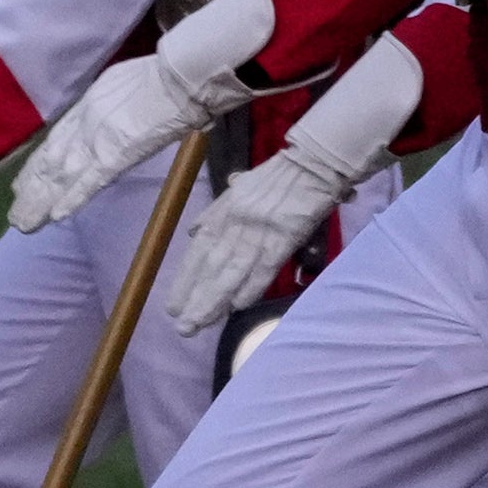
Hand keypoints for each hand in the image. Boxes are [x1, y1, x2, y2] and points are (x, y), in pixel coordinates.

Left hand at [7, 0, 275, 232]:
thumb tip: (100, 115)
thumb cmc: (156, 78)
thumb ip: (103, 106)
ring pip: (63, 177)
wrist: (177, 78)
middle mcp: (83, 127)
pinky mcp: (116, 155)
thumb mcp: (114, 86)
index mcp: (84, 108)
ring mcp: (97, 142)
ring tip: (25, 224)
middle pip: (52, 164)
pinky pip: (91, 181)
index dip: (37, 167)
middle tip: (17, 217)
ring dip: (44, 202)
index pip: (54, 144)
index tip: (22, 186)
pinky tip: (57, 216)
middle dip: (33, 191)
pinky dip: (73, 198)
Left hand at [158, 35, 425, 333]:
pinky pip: (265, 265)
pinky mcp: (286, 234)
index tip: (174, 306)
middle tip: (183, 327)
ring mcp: (260, 229)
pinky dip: (251, 286)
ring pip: (232, 270)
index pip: (199, 250)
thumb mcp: (240, 186)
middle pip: (212, 266)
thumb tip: (195, 232)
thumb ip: (217, 211)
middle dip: (196, 298)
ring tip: (200, 324)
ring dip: (215, 300)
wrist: (314, 160)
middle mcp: (237, 221)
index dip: (186, 279)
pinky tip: (238, 306)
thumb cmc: (279, 175)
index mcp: (225, 210)